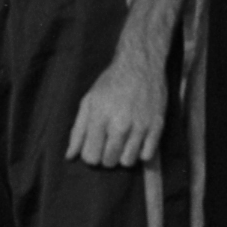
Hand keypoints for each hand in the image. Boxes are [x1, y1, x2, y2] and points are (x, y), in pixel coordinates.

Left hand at [67, 50, 165, 166]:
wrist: (140, 64)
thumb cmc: (111, 82)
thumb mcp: (89, 101)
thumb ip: (78, 130)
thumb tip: (70, 157)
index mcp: (100, 117)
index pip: (91, 157)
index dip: (91, 155)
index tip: (95, 146)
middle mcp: (120, 124)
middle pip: (109, 162)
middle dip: (106, 156)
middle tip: (108, 143)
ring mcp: (140, 126)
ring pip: (128, 162)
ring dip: (123, 156)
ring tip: (123, 142)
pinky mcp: (157, 126)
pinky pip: (146, 156)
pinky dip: (140, 152)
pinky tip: (137, 140)